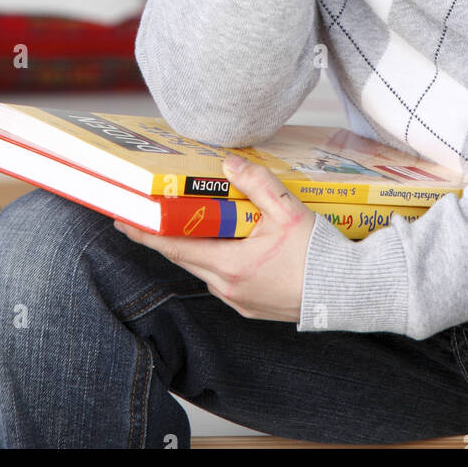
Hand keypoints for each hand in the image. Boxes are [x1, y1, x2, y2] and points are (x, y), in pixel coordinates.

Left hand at [113, 155, 317, 322]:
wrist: (345, 291)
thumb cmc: (317, 253)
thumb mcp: (288, 210)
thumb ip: (256, 182)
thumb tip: (228, 160)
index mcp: (230, 265)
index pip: (176, 247)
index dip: (146, 234)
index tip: (123, 221)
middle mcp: (228, 288)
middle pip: (185, 258)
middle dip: (164, 238)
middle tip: (144, 219)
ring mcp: (239, 300)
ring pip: (204, 269)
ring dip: (195, 249)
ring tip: (191, 225)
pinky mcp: (251, 306)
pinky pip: (223, 281)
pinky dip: (217, 261)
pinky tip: (229, 245)